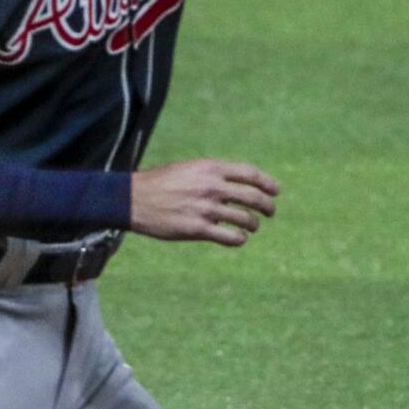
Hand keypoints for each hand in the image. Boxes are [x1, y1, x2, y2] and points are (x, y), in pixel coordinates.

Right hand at [128, 159, 278, 246]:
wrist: (133, 199)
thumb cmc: (159, 183)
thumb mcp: (188, 169)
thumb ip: (212, 175)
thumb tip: (234, 186)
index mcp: (210, 169)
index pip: (250, 174)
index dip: (267, 183)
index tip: (275, 191)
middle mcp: (212, 188)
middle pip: (253, 197)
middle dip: (267, 206)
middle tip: (269, 212)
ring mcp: (206, 209)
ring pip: (245, 219)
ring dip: (253, 224)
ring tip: (251, 226)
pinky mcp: (198, 229)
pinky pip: (230, 237)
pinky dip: (239, 239)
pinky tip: (238, 238)